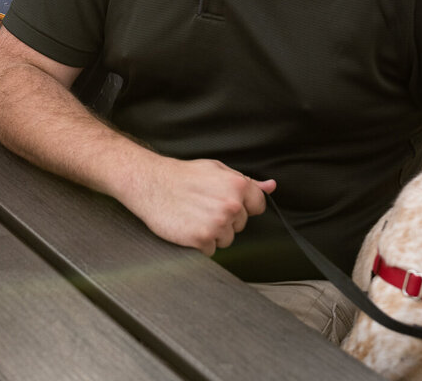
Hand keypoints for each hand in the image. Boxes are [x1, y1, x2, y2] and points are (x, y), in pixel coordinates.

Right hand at [125, 156, 275, 255]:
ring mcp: (217, 224)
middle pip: (240, 225)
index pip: (258, 206)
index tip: (223, 201)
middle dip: (225, 219)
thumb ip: (246, 181)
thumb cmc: (183, 176)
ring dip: (212, 233)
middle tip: (202, 206)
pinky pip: (210, 250)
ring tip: (194, 216)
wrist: (151, 183)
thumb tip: (270, 187)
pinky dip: (199, 243)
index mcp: (238, 186)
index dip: (241, 205)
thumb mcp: (216, 170)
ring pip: (227, 240)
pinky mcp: (202, 239)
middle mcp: (231, 205)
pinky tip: (187, 227)